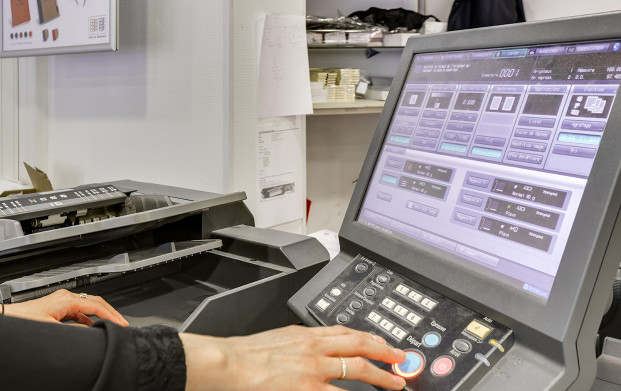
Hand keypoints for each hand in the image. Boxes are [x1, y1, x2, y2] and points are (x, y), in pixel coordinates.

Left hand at [4, 289, 128, 326]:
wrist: (10, 318)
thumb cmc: (25, 320)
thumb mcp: (52, 327)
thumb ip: (74, 329)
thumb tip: (91, 330)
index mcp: (67, 299)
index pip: (96, 306)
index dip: (111, 315)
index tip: (121, 323)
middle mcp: (67, 297)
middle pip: (96, 302)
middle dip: (111, 312)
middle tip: (122, 322)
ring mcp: (64, 301)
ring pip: (89, 306)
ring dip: (101, 315)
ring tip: (112, 324)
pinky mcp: (60, 307)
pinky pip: (80, 311)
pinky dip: (90, 318)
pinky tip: (93, 326)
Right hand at [181, 324, 406, 390]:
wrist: (229, 362)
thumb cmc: (245, 353)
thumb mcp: (277, 338)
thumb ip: (298, 341)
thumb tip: (309, 345)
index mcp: (306, 334)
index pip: (344, 331)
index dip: (366, 337)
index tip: (379, 342)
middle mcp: (315, 348)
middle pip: (358, 345)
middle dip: (383, 351)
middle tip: (399, 358)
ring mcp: (314, 370)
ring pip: (357, 368)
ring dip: (380, 376)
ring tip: (395, 384)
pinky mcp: (308, 389)